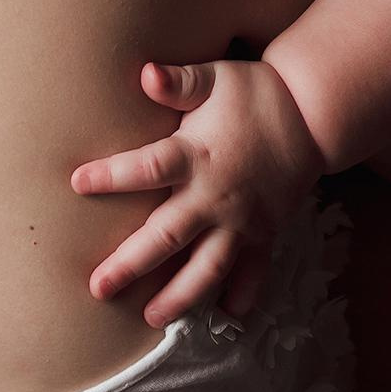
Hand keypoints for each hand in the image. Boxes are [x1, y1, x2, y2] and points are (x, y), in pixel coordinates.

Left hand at [69, 57, 327, 327]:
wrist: (313, 113)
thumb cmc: (256, 91)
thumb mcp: (216, 78)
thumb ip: (180, 82)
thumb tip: (145, 72)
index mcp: (196, 155)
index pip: (146, 168)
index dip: (111, 176)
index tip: (77, 183)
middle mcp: (216, 195)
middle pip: (167, 236)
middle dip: (131, 264)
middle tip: (99, 288)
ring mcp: (243, 221)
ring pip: (207, 268)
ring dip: (179, 296)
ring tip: (151, 319)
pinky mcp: (266, 233)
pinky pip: (252, 272)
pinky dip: (242, 295)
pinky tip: (227, 316)